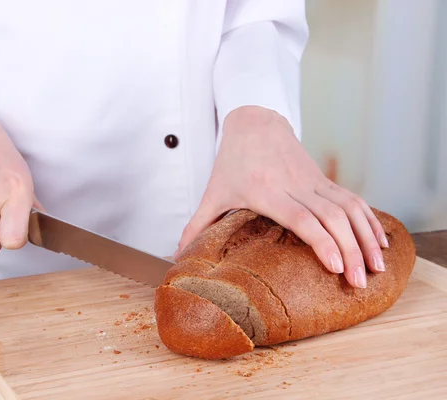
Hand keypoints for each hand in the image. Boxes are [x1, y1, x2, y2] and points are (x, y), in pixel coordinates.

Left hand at [176, 106, 388, 288]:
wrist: (255, 122)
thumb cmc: (231, 162)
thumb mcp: (213, 192)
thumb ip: (196, 225)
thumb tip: (177, 255)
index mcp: (267, 191)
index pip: (300, 217)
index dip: (321, 241)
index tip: (337, 267)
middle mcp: (295, 185)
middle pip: (331, 217)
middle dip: (350, 250)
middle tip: (360, 283)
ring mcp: (313, 180)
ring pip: (349, 207)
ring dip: (365, 238)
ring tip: (377, 269)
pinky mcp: (323, 179)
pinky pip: (354, 199)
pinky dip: (369, 220)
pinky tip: (378, 242)